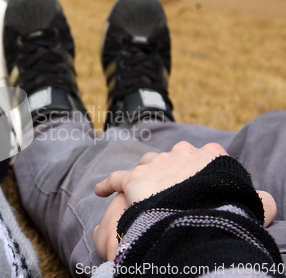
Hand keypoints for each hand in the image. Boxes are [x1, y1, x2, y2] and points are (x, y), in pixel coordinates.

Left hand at [92, 141, 276, 261]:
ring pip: (146, 164)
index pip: (205, 157)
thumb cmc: (228, 206)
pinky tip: (98, 191)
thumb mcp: (250, 201)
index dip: (201, 171)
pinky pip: (116, 178)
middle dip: (172, 171)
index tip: (201, 183)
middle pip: (173, 159)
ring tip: (142, 190)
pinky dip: (107, 184)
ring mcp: (157, 163)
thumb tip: (264, 201)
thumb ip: (256, 198)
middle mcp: (181, 154)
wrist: (202, 210)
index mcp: (210, 156)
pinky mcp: (135, 177)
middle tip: (172, 191)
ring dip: (145, 174)